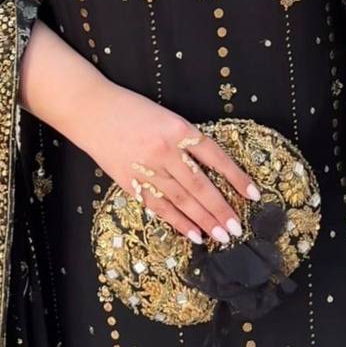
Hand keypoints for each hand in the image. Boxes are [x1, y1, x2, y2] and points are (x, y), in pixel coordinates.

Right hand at [77, 83, 261, 245]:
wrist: (91, 110)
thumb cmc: (132, 109)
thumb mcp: (167, 116)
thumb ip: (185, 140)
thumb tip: (209, 170)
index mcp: (179, 129)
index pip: (216, 158)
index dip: (236, 178)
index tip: (253, 195)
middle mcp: (166, 150)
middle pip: (201, 185)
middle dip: (221, 209)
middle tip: (237, 229)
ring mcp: (147, 168)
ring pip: (182, 200)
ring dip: (203, 220)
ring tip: (221, 236)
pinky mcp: (131, 181)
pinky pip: (159, 206)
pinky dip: (178, 222)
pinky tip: (193, 234)